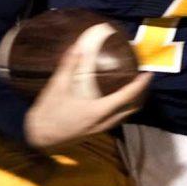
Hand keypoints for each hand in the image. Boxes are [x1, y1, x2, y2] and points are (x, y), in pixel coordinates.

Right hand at [24, 43, 150, 148]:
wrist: (38, 138)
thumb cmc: (47, 113)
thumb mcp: (56, 87)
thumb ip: (68, 66)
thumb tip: (77, 47)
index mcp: (98, 111)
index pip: (127, 97)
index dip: (140, 85)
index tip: (148, 74)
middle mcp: (103, 122)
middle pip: (132, 109)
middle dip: (141, 94)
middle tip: (143, 79)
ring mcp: (100, 129)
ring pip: (125, 116)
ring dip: (133, 103)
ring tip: (133, 88)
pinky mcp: (94, 132)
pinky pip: (116, 119)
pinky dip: (122, 108)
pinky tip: (115, 99)